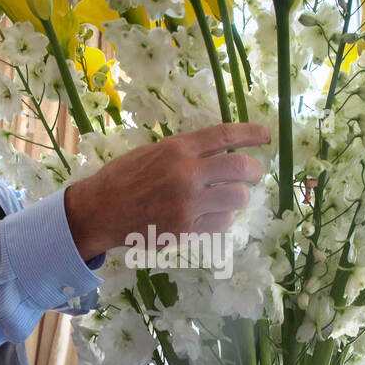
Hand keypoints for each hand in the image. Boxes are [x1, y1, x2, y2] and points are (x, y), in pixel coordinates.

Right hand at [64, 123, 268, 259]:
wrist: (100, 211)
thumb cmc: (124, 178)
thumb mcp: (153, 152)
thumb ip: (187, 152)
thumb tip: (223, 151)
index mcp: (177, 149)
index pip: (225, 136)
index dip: (250, 134)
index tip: (265, 136)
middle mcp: (186, 174)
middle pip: (241, 168)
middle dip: (254, 171)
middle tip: (253, 174)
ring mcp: (188, 205)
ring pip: (237, 199)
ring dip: (238, 197)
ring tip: (227, 197)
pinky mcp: (186, 230)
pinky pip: (223, 223)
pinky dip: (223, 218)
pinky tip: (212, 215)